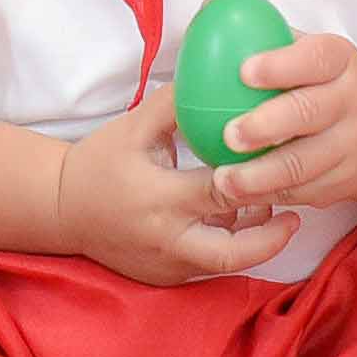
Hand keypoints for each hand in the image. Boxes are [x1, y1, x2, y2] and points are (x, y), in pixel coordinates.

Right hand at [53, 94, 296, 285]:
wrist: (60, 209)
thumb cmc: (99, 162)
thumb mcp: (134, 126)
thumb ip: (177, 104)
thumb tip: (222, 77)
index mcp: (158, 198)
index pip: (219, 193)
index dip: (255, 181)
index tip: (280, 167)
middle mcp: (166, 239)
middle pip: (232, 250)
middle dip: (270, 237)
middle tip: (296, 216)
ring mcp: (167, 264)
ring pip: (224, 262)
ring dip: (253, 244)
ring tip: (276, 219)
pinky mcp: (166, 278)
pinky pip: (207, 265)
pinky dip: (228, 246)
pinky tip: (240, 225)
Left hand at [199, 31, 356, 217]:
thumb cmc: (318, 81)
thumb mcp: (302, 49)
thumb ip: (259, 33)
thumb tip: (208, 10)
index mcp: (339, 59)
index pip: (315, 58)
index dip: (281, 65)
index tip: (243, 71)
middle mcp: (353, 100)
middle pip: (309, 113)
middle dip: (266, 126)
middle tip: (228, 135)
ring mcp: (352, 145)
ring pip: (305, 164)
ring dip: (261, 175)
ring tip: (224, 179)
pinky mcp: (345, 183)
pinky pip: (303, 192)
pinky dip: (268, 196)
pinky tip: (239, 195)